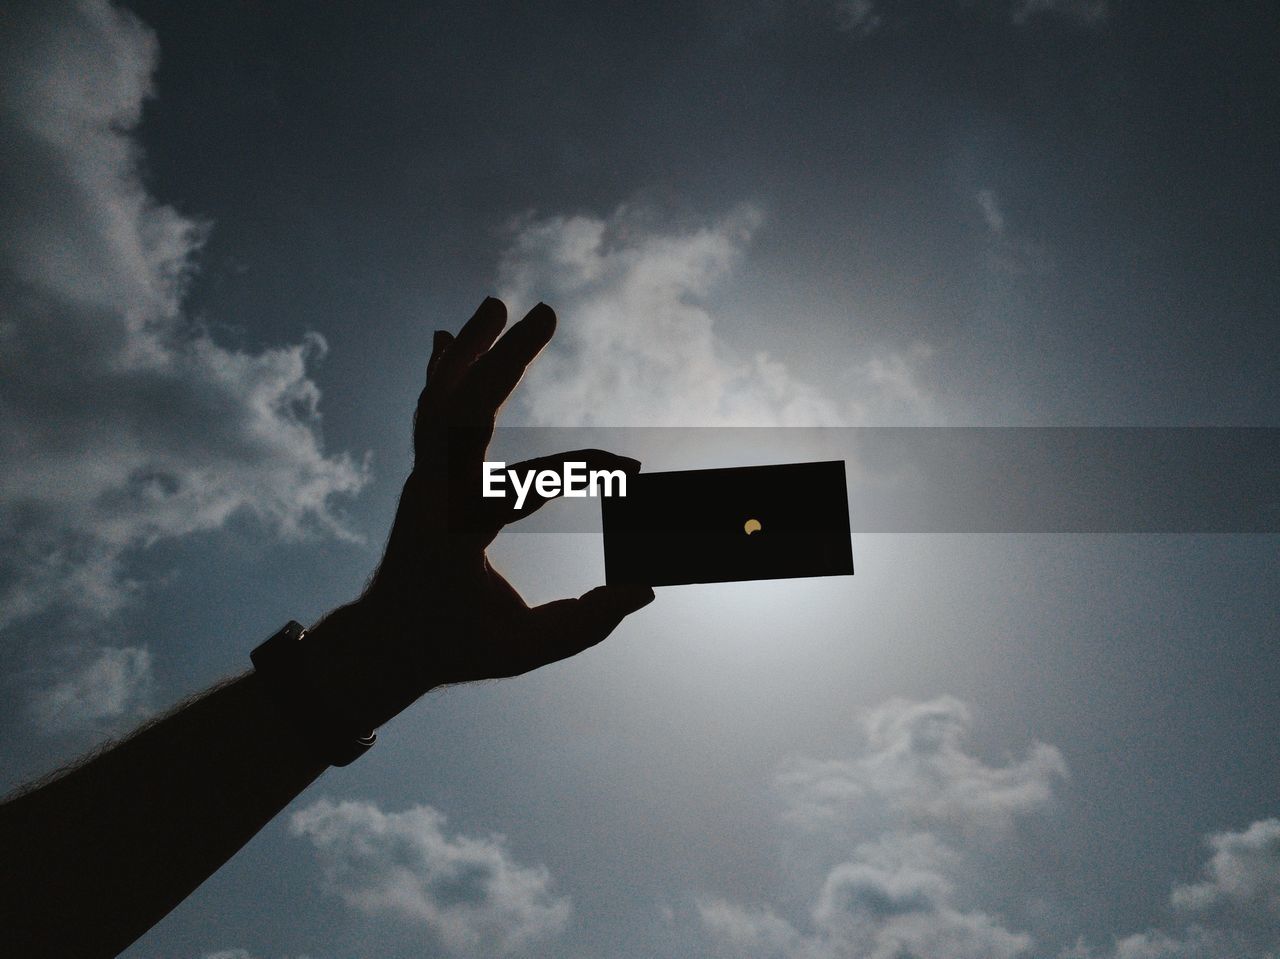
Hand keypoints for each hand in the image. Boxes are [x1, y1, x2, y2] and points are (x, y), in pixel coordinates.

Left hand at [308, 298, 654, 732]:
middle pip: (466, 408)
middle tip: (546, 313)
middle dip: (506, 358)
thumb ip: (585, 623)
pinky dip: (441, 372)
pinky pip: (429, 411)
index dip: (585, 471)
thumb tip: (643, 590)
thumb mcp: (522, 649)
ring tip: (494, 305)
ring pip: (439, 398)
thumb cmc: (454, 646)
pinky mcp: (422, 475)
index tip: (632, 469)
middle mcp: (434, 492)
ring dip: (467, 349)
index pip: (530, 482)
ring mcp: (422, 479)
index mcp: (459, 530)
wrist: (382, 643)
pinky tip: (446, 338)